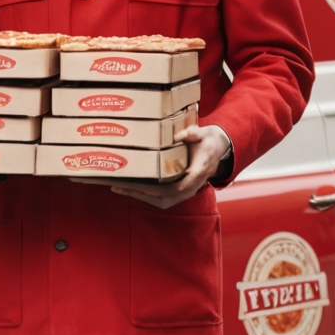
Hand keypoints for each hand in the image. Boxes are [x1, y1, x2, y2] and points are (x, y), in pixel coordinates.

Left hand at [103, 124, 230, 209]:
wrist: (216, 150)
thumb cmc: (208, 142)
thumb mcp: (204, 134)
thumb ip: (193, 133)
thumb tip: (180, 135)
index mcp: (197, 174)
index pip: (176, 188)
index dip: (155, 189)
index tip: (137, 185)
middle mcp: (191, 187)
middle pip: (162, 197)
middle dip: (139, 193)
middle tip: (117, 186)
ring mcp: (185, 192)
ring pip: (160, 201)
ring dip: (138, 196)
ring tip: (118, 187)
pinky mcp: (179, 192)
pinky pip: (160, 199)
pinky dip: (144, 195)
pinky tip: (128, 188)